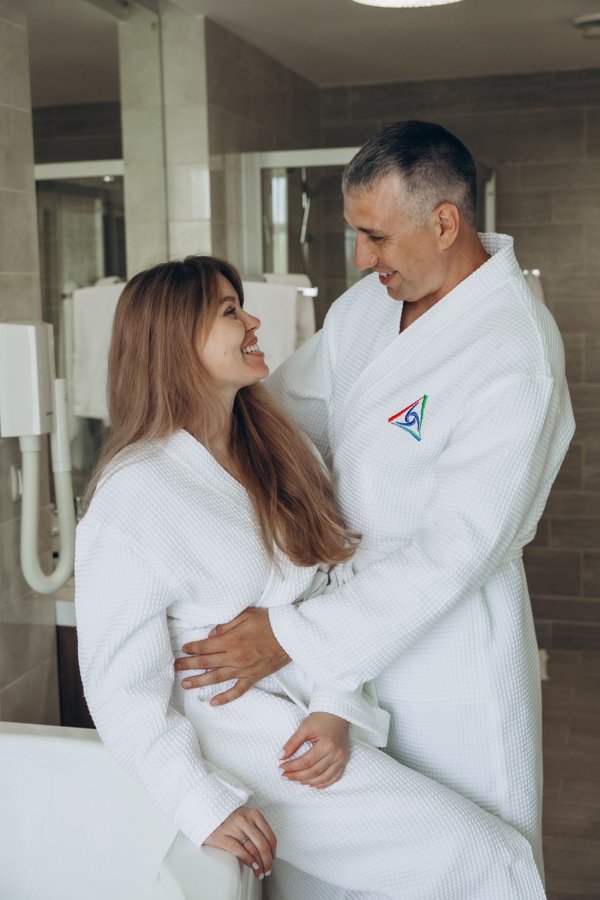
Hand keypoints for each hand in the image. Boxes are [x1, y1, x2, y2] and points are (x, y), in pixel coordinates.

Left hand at [174, 608, 289, 705]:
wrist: (290, 635)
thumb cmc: (269, 622)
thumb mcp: (246, 615)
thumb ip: (226, 624)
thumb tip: (211, 634)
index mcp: (231, 640)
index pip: (205, 646)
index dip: (192, 648)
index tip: (184, 649)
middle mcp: (234, 657)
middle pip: (206, 662)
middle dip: (189, 665)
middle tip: (176, 667)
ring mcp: (243, 669)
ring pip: (217, 678)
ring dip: (200, 681)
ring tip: (186, 684)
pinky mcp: (253, 677)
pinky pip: (237, 691)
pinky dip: (225, 698)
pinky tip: (214, 702)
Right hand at [203, 806, 276, 879]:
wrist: (208, 810)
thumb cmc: (229, 816)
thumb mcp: (247, 817)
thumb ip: (257, 829)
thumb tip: (268, 850)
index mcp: (254, 814)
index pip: (270, 836)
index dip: (273, 851)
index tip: (272, 859)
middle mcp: (245, 820)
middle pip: (263, 845)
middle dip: (268, 861)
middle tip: (268, 870)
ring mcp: (233, 828)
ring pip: (253, 850)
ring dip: (259, 865)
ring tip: (260, 873)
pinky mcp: (222, 836)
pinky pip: (239, 851)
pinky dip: (248, 860)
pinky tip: (252, 866)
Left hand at [279, 713, 349, 788]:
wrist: (337, 713)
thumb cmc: (320, 718)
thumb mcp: (304, 728)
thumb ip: (292, 743)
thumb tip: (280, 757)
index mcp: (326, 744)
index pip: (306, 761)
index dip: (292, 767)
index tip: (281, 767)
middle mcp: (336, 753)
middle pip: (314, 771)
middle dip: (297, 776)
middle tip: (285, 776)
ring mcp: (342, 758)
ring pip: (324, 778)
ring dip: (309, 782)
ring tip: (296, 781)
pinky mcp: (344, 760)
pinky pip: (335, 777)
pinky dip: (324, 783)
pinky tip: (313, 784)